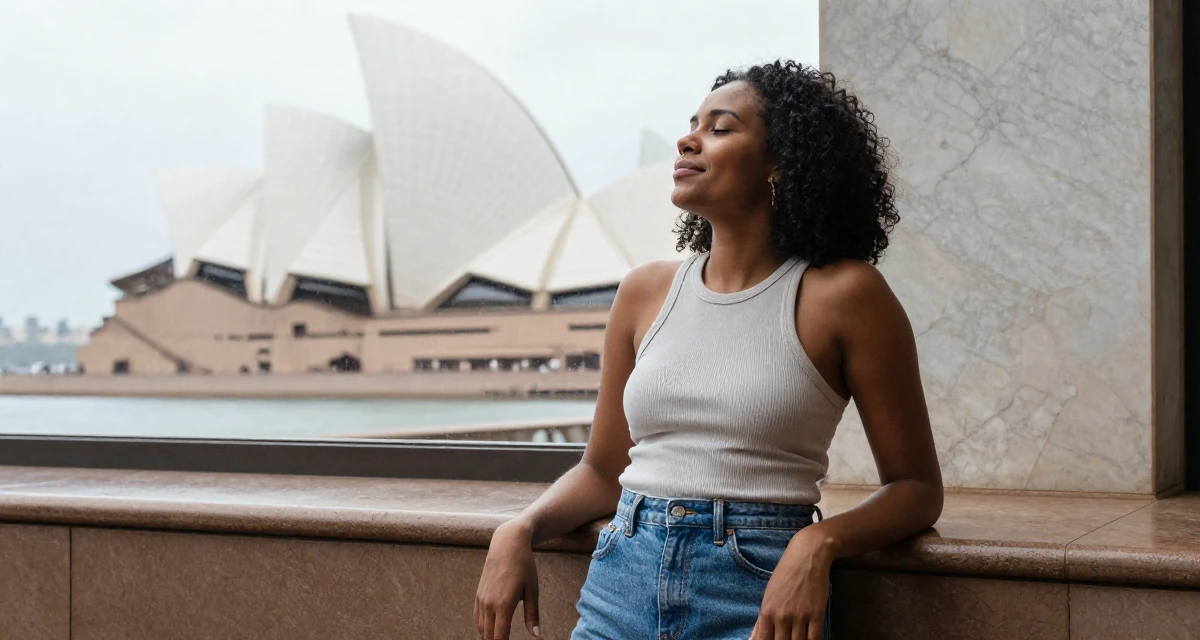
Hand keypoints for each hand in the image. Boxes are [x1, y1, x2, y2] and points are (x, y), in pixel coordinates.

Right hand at [474, 520, 541, 638]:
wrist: (507, 544)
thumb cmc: (524, 565)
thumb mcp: (532, 590)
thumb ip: (532, 614)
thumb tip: (536, 635)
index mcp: (504, 604)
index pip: (500, 637)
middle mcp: (489, 603)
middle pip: (489, 635)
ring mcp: (481, 599)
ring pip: (482, 628)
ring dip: (490, 636)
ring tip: (501, 638)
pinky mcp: (478, 594)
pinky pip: (477, 618)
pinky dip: (483, 627)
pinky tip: (492, 630)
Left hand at [749, 530, 833, 639]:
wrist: (807, 556)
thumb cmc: (785, 574)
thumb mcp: (769, 595)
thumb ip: (761, 621)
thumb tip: (752, 639)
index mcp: (767, 611)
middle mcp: (782, 616)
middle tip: (786, 638)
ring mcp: (800, 616)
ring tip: (795, 638)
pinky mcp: (817, 615)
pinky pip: (814, 639)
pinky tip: (809, 639)